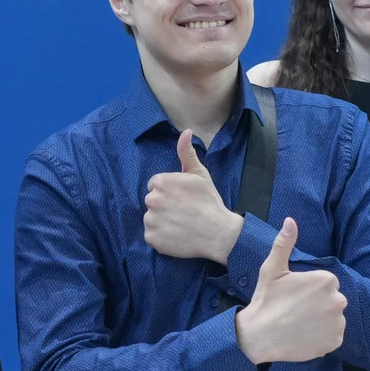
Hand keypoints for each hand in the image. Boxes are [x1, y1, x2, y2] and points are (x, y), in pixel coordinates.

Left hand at [143, 129, 244, 264]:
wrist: (218, 233)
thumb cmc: (209, 202)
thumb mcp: (200, 174)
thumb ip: (187, 152)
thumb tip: (185, 131)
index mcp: (161, 182)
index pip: (156, 185)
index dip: (170, 192)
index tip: (183, 199)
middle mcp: (151, 200)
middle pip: (152, 201)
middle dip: (164, 205)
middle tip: (183, 212)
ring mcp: (150, 221)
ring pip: (151, 218)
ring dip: (162, 221)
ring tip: (181, 224)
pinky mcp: (152, 239)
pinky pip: (151, 235)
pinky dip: (161, 237)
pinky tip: (176, 235)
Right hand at [234, 218, 345, 364]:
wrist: (259, 335)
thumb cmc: (266, 300)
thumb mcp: (273, 268)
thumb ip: (285, 243)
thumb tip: (290, 220)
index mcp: (327, 280)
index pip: (326, 284)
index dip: (310, 290)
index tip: (295, 297)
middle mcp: (338, 301)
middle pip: (332, 300)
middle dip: (318, 304)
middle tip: (296, 310)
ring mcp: (338, 323)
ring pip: (333, 318)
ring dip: (321, 320)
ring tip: (299, 323)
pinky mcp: (335, 342)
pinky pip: (333, 335)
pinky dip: (322, 336)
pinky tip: (305, 335)